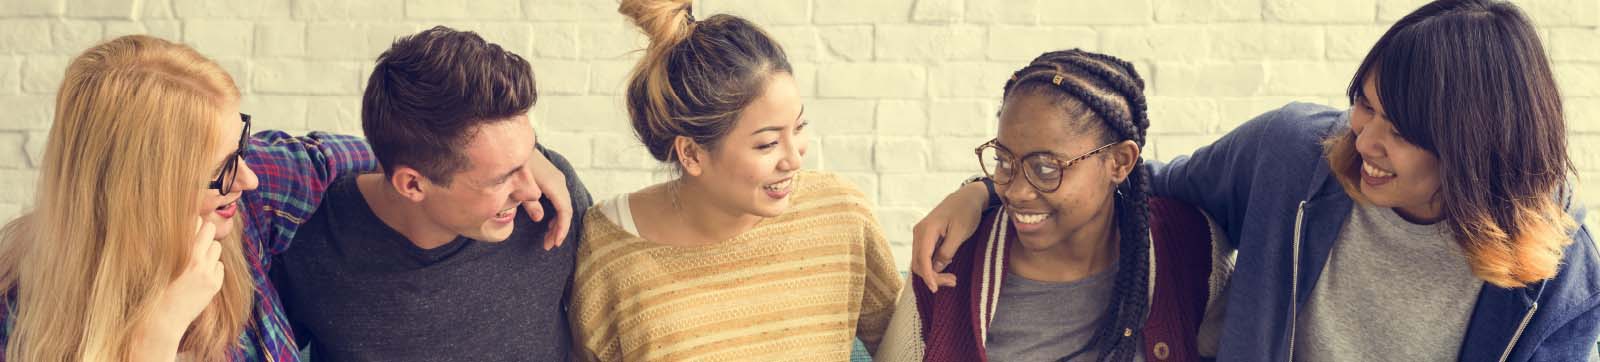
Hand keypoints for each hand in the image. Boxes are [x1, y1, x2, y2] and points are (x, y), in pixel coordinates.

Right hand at [138, 218, 224, 358]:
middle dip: (204, 232)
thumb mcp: (162, 263)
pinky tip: (200, 275)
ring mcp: (210, 274)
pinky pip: (220, 266)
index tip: (189, 225)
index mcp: (184, 254)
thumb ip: (175, 246)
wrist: (163, 319)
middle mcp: (199, 262)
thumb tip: (187, 227)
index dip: (193, 223)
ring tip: (196, 260)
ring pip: (217, 248)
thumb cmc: (155, 289)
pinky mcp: (215, 285)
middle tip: (195, 240)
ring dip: (209, 251)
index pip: (197, 223)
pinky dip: (213, 267)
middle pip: (211, 230)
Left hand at [522, 149, 572, 250]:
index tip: (554, 243)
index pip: (565, 211)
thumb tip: (540, 218)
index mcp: (554, 184)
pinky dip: (555, 214)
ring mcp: (557, 180)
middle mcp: (559, 182)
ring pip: (563, 206)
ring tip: (546, 238)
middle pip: (566, 210)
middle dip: (559, 229)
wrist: (513, 144)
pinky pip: (559, 200)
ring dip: (557, 223)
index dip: (562, 229)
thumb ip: (530, 202)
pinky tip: (546, 223)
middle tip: (548, 245)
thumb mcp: (519, 185)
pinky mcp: (552, 180)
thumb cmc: (516, 164)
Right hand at [910, 181, 989, 292]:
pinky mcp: (926, 237)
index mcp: (926, 230)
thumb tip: (936, 268)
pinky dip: (933, 265)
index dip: (928, 276)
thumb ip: (947, 251)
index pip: (922, 259)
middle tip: (952, 282)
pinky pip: (925, 255)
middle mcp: (919, 233)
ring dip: (933, 272)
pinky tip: (946, 268)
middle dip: (932, 276)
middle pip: (919, 262)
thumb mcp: (960, 233)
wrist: (966, 197)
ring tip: (951, 278)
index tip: (936, 289)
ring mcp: (921, 234)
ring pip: (921, 260)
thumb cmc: (966, 212)